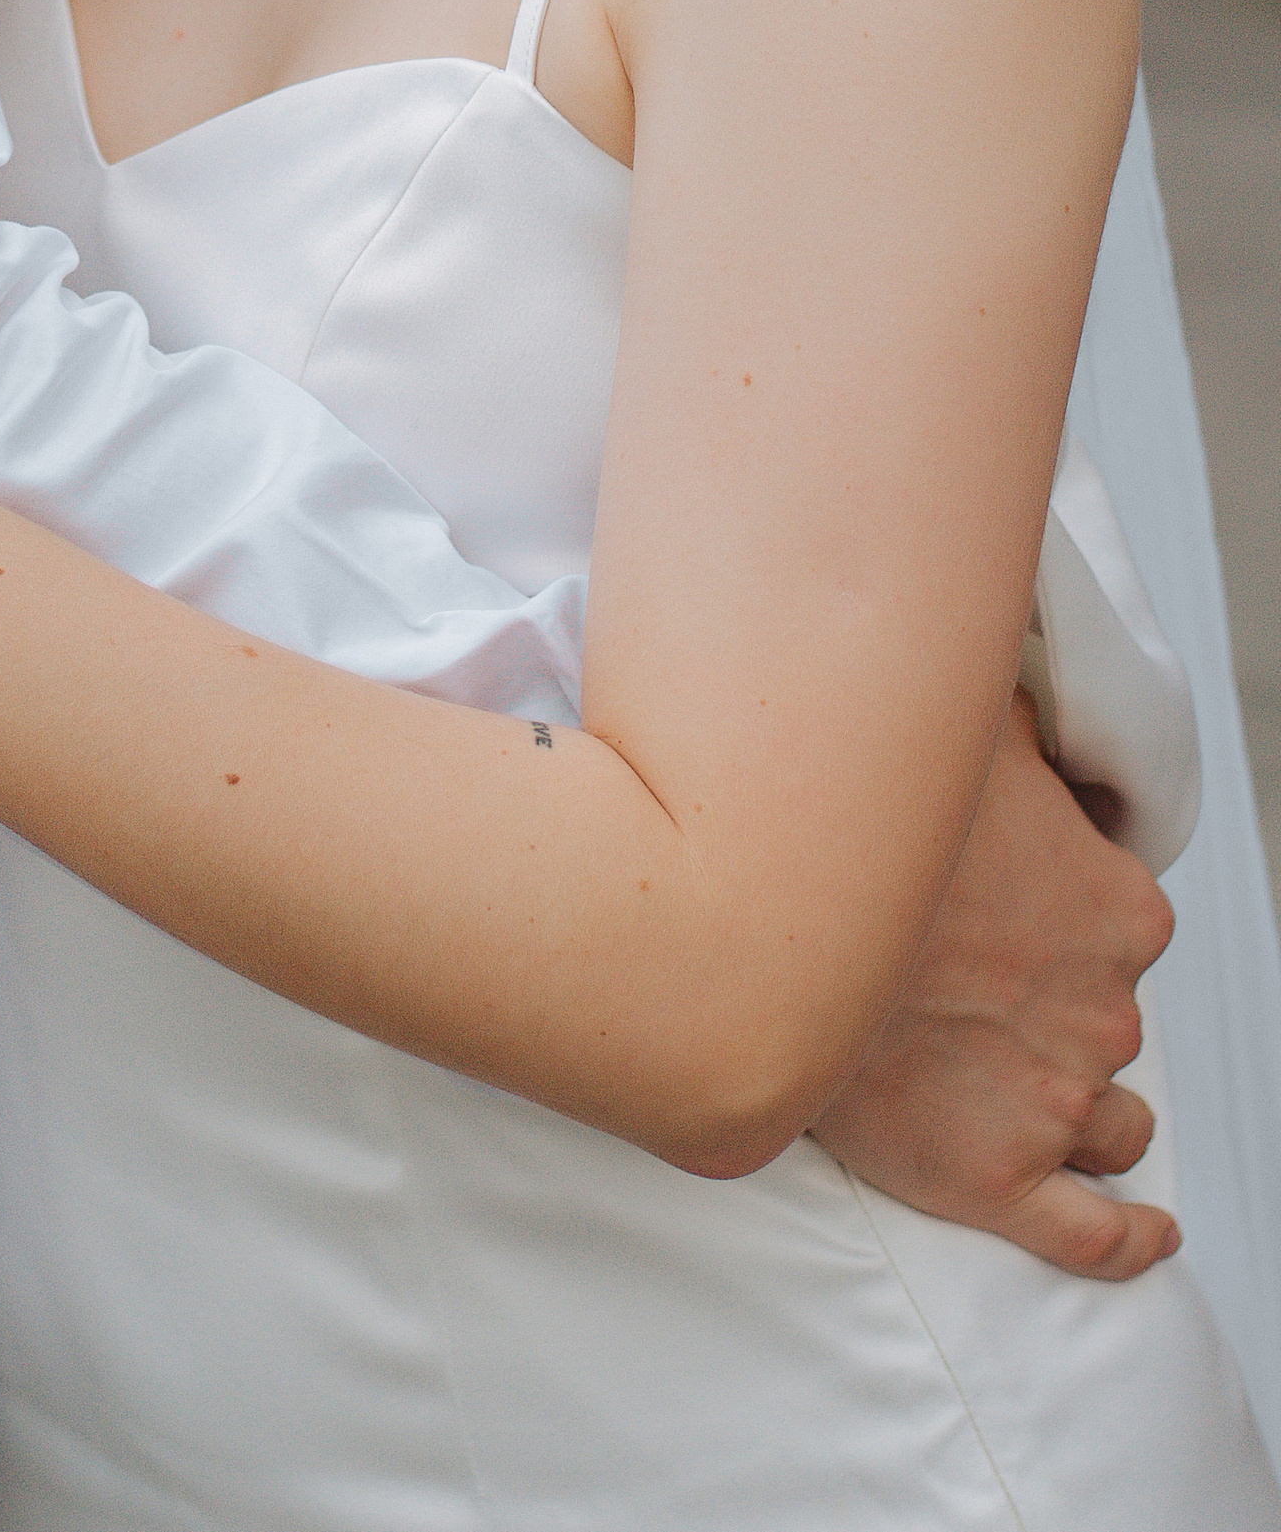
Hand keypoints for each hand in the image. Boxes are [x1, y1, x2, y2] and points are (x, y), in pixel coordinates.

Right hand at [811, 690, 1178, 1277]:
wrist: (761, 922)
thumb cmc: (858, 823)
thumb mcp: (966, 734)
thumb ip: (1015, 718)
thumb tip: (1017, 668)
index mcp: (1116, 911)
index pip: (1122, 927)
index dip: (1068, 921)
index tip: (1012, 914)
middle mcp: (1104, 1010)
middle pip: (1108, 1023)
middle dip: (1057, 1009)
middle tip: (974, 984)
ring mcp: (1055, 1101)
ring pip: (1111, 1123)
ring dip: (1082, 1108)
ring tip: (1019, 1084)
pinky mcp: (999, 1179)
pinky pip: (1096, 1235)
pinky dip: (1130, 1240)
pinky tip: (1148, 1230)